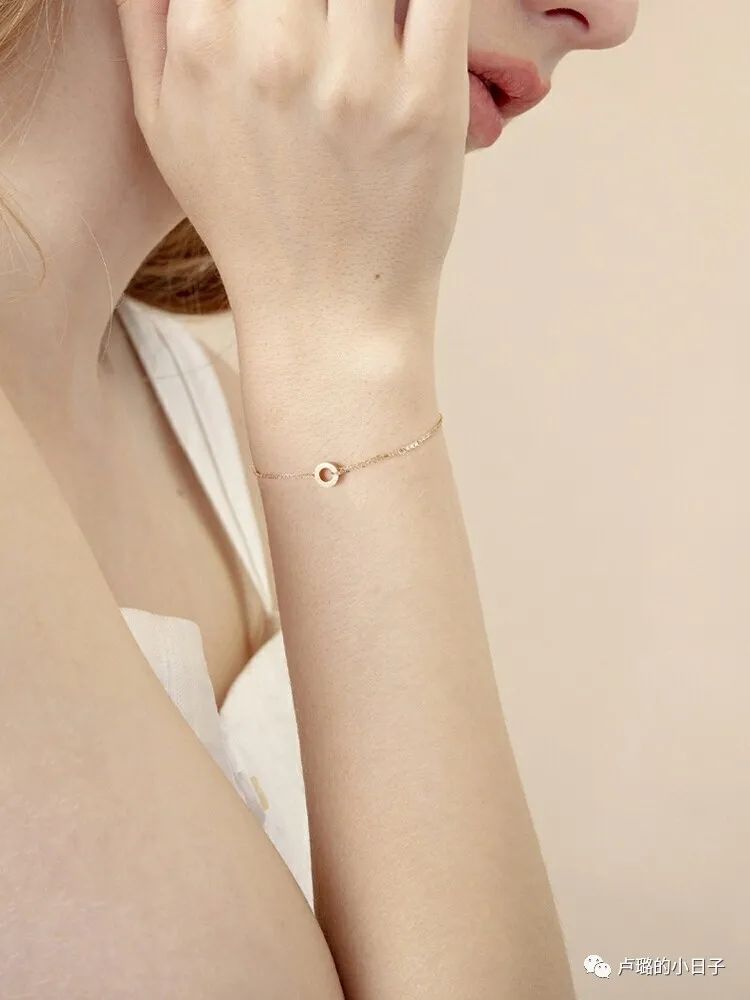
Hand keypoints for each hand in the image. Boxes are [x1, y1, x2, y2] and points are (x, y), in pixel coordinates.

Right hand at [116, 0, 470, 341]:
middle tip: (325, 15)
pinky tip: (416, 15)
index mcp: (205, 45)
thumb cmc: (245, 218)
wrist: (325, 314)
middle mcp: (276, 52)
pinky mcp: (428, 103)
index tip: (279, 1)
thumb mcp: (164, 123)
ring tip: (364, 22)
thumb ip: (149, 17)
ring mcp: (358, 77)